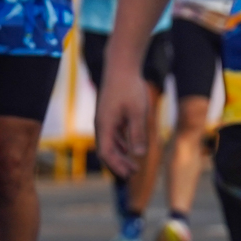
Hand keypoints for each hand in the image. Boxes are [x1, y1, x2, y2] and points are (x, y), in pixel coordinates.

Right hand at [92, 60, 151, 179]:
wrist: (120, 66)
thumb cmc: (129, 88)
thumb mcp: (137, 112)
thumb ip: (137, 133)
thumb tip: (139, 155)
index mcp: (105, 125)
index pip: (106, 153)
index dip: (116, 166)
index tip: (129, 174)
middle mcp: (101, 123)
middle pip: (106, 150)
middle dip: (119, 163)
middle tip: (134, 173)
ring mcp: (104, 118)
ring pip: (109, 143)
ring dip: (120, 155)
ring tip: (133, 164)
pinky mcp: (109, 113)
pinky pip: (112, 134)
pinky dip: (120, 144)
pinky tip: (129, 148)